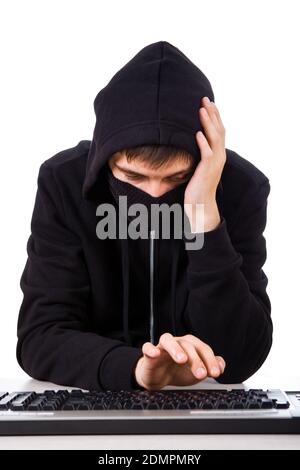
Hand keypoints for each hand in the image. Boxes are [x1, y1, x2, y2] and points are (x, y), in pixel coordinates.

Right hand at [134, 332, 225, 390]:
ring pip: (168, 340)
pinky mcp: (149, 354)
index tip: (216, 373)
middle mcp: (177, 343)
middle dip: (196, 359)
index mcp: (190, 345)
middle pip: (188, 344)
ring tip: (182, 360)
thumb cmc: (177, 372)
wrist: (158, 378)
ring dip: (176, 348)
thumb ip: (209, 367)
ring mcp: (162, 347)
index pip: (202, 348)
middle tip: (201, 374)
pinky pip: (148, 348)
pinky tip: (155, 353)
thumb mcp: (196, 372)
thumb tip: (221, 365)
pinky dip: (151, 349)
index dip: (210, 360)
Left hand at [184, 96, 226, 231]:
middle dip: (212, 114)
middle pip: (219, 130)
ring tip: (201, 110)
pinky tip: (197, 133)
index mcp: (218, 155)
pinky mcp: (207, 171)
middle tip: (205, 99)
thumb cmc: (198, 186)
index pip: (219, 131)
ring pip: (214, 139)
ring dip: (208, 123)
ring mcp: (214, 164)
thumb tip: (190, 142)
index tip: (209, 102)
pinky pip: (207, 154)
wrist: (201, 206)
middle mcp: (219, 157)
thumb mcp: (200, 167)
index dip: (215, 116)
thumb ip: (199, 154)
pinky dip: (203, 143)